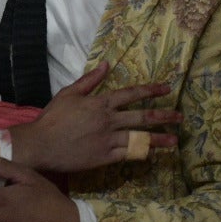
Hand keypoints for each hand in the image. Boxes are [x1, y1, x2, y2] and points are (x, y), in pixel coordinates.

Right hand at [9, 62, 180, 171]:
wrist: (41, 145)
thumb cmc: (52, 118)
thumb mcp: (69, 94)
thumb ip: (90, 80)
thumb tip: (106, 65)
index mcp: (100, 103)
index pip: (131, 94)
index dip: (150, 91)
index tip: (166, 89)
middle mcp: (109, 120)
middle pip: (142, 117)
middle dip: (163, 116)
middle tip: (179, 116)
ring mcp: (108, 140)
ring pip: (139, 138)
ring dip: (159, 139)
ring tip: (174, 140)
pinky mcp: (105, 157)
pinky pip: (128, 154)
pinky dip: (141, 153)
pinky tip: (152, 153)